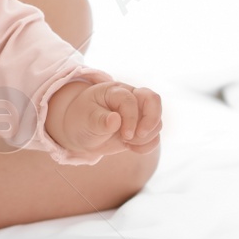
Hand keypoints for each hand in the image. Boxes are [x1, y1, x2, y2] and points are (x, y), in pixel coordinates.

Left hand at [46, 77, 162, 164]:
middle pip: (153, 100)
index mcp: (114, 91)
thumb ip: (100, 120)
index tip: (125, 135)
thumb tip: (115, 120)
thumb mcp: (85, 120)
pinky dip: (147, 145)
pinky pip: (155, 136)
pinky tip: (131, 148)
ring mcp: (139, 112)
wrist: (81, 132)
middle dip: (151, 120)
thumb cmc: (82, 120)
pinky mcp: (141, 128)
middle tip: (139, 136)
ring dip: (145, 136)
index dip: (131, 118)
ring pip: (157, 121)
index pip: (130, 99)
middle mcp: (131, 97)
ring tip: (126, 142)